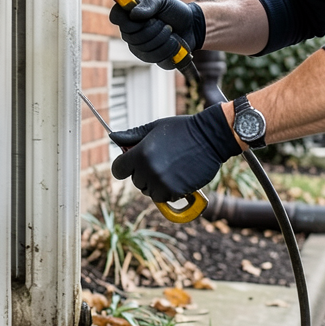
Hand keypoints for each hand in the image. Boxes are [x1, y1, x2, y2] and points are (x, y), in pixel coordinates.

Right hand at [109, 0, 205, 69]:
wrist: (191, 26)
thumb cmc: (174, 10)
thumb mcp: (162, 0)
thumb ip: (149, 4)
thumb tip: (134, 14)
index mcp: (129, 13)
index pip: (116, 17)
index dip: (124, 19)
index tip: (137, 16)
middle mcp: (130, 31)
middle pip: (131, 36)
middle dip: (153, 29)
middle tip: (164, 23)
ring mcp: (138, 46)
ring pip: (144, 48)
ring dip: (163, 38)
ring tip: (170, 31)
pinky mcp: (150, 58)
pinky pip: (155, 58)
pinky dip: (169, 49)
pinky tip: (174, 42)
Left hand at [111, 104, 241, 203]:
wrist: (211, 138)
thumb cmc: (182, 129)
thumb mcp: (155, 127)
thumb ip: (132, 135)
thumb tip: (113, 137)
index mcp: (140, 154)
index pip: (118, 169)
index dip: (124, 166)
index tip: (132, 163)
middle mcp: (148, 170)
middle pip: (135, 181)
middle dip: (144, 173)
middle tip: (161, 160)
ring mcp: (162, 183)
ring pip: (149, 191)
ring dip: (156, 184)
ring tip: (171, 168)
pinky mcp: (175, 192)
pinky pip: (164, 197)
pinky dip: (169, 191)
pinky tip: (178, 176)